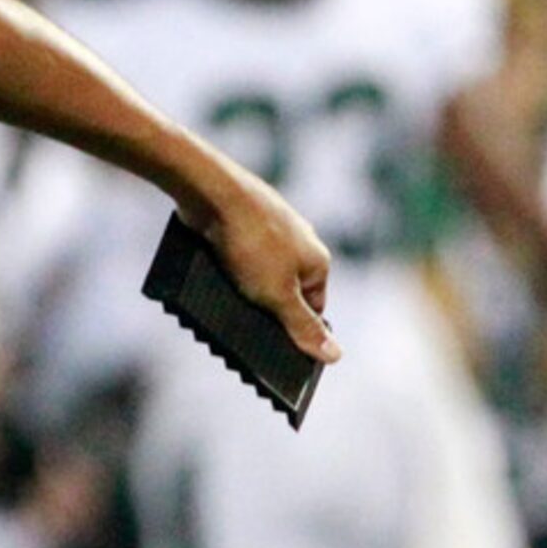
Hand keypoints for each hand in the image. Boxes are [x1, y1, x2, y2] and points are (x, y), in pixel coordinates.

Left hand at [185, 159, 337, 365]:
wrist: (210, 192)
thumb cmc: (249, 244)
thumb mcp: (277, 295)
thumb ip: (303, 326)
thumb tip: (336, 355)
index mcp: (317, 260)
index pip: (314, 307)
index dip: (295, 327)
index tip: (274, 346)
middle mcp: (299, 241)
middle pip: (286, 288)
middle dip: (267, 306)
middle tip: (244, 324)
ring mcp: (270, 227)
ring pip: (259, 270)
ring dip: (243, 286)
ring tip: (223, 301)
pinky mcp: (240, 220)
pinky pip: (237, 252)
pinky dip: (227, 266)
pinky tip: (212, 276)